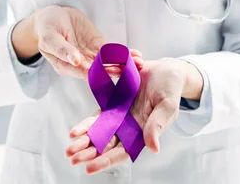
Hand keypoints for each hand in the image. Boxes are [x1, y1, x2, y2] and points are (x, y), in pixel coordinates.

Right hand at [12, 5, 142, 79]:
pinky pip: (112, 52)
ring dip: (124, 64)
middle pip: (100, 71)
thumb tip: (75, 60)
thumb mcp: (49, 38)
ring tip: (138, 63)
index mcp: (66, 66)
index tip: (110, 72)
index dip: (97, 73)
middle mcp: (81, 64)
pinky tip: (135, 55)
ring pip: (110, 62)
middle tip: (130, 71)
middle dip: (116, 71)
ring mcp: (91, 55)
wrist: (53, 17)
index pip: (84, 73)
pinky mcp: (98, 46)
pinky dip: (124, 53)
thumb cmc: (47, 28)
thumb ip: (61, 49)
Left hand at [65, 58, 202, 173]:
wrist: (165, 70)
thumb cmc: (171, 89)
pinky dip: (86, 125)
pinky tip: (74, 132)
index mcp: (144, 133)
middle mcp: (130, 128)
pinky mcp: (113, 105)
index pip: (123, 152)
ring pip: (99, 134)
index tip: (90, 168)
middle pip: (107, 145)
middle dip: (89, 154)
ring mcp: (120, 117)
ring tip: (69, 150)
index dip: (106, 161)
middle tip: (73, 159)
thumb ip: (157, 125)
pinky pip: (97, 117)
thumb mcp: (168, 106)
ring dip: (84, 142)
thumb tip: (154, 148)